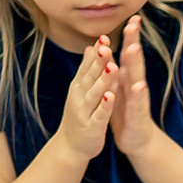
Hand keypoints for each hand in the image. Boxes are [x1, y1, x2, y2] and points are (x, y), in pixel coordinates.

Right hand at [56, 37, 116, 162]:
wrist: (70, 147)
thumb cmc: (80, 115)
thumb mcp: (82, 91)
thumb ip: (88, 70)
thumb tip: (91, 47)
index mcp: (79, 86)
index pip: (88, 65)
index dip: (96, 51)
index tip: (104, 36)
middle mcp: (79, 96)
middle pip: (91, 76)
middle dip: (99, 60)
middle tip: (106, 44)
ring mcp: (84, 112)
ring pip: (95, 93)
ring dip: (103, 80)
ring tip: (112, 66)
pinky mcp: (92, 127)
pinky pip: (99, 114)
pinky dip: (104, 105)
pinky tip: (111, 96)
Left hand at [106, 26, 162, 161]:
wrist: (136, 140)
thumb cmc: (125, 112)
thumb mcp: (117, 87)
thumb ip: (112, 68)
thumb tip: (104, 47)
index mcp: (127, 78)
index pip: (128, 53)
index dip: (129, 36)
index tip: (131, 17)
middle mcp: (135, 84)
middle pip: (134, 59)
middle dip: (134, 41)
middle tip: (135, 23)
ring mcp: (138, 99)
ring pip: (137, 78)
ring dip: (135, 63)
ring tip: (134, 48)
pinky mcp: (138, 114)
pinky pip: (137, 103)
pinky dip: (137, 94)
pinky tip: (138, 85)